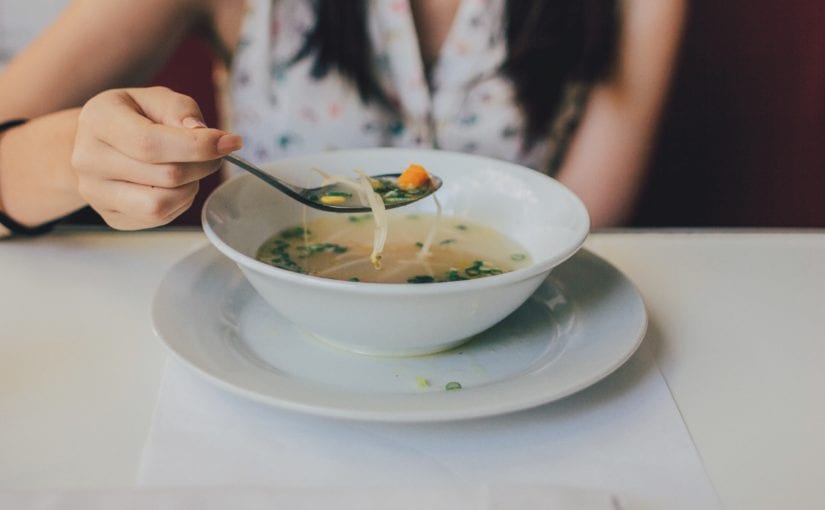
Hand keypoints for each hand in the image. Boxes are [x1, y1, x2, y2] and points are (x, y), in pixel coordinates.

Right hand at [71, 86, 242, 229]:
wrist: (98, 143)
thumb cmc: (133, 117)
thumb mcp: (155, 98)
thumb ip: (180, 110)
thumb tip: (203, 134)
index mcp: (98, 121)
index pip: (150, 143)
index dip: (197, 146)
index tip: (229, 142)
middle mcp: (89, 160)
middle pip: (165, 175)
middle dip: (203, 165)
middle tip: (214, 154)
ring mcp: (96, 193)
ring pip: (161, 204)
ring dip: (190, 187)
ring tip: (190, 169)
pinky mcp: (111, 217)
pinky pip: (158, 219)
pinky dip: (179, 203)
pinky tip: (175, 185)